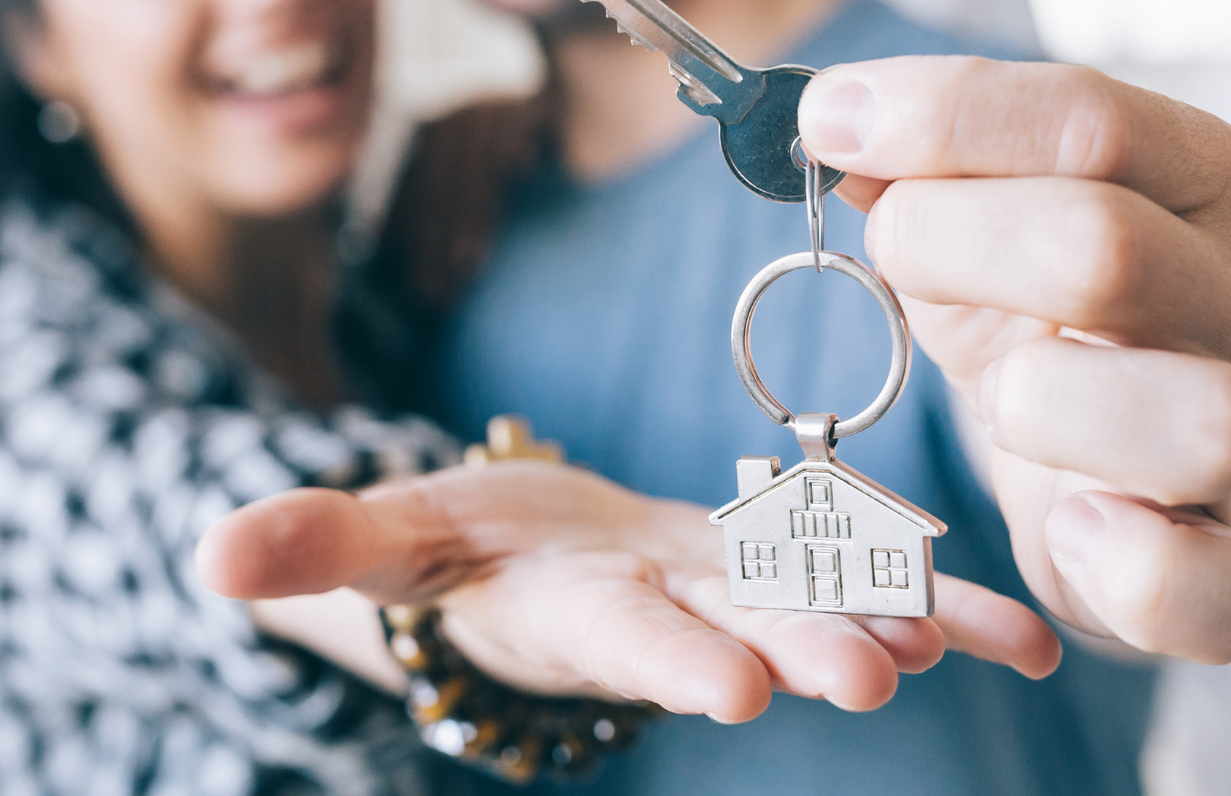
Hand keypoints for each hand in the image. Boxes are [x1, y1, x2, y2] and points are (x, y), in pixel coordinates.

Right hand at [196, 460, 1059, 722]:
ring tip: (962, 634)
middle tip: (867, 676)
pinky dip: (945, 603)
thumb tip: (208, 557)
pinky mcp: (783, 567)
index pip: (618, 636)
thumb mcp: (387, 541)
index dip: (668, 656)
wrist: (547, 561)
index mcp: (574, 607)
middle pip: (735, 630)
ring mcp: (736, 592)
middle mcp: (669, 612)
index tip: (729, 690)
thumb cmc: (463, 550)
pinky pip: (872, 580)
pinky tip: (1023, 626)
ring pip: (818, 603)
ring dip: (889, 619)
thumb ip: (316, 549)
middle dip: (798, 650)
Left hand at [799, 57, 1230, 663]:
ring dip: (1047, 405)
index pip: (1092, 121)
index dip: (943, 115)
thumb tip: (830, 116)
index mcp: (1200, 180)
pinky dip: (1140, 571)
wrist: (1141, 455)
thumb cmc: (1050, 316)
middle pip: (1109, 249)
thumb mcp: (985, 219)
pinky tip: (1072, 528)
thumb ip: (921, 163)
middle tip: (891, 249)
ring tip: (1000, 398)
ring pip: (1196, 418)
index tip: (822, 122)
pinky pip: (1229, 590)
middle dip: (954, 243)